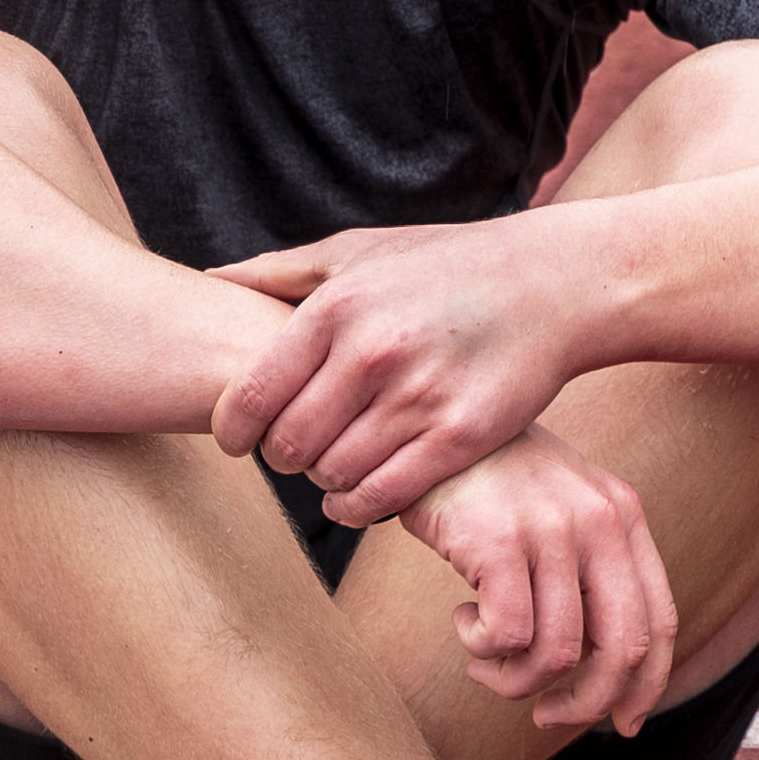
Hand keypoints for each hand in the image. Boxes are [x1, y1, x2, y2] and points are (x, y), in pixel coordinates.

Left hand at [210, 210, 596, 516]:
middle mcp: (372, 352)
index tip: (235, 440)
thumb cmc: (442, 266)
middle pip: (290, 443)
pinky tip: (357, 497)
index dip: (233, 429)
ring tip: (330, 467)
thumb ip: (280, 272)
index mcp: (336, 307)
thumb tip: (209, 279)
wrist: (548, 283)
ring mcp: (419, 396)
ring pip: (334, 474)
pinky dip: (358, 507)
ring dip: (323, 481)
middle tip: (290, 454)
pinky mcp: (461, 435)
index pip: (253, 394)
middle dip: (280, 457)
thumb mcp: (357, 252)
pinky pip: (384, 495)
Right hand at [396, 437, 679, 733]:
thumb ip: (589, 571)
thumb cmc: (487, 480)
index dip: (647, 685)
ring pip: (557, 655)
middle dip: (586, 704)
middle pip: (620, 650)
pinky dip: (482, 649)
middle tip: (546, 716)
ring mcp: (551, 528)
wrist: (425, 424)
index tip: (621, 723)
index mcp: (622, 516)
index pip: (658, 622)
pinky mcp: (499, 540)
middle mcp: (599, 520)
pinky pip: (507, 636)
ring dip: (515, 680)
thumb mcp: (559, 510)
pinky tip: (464, 620)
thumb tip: (603, 670)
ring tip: (484, 660)